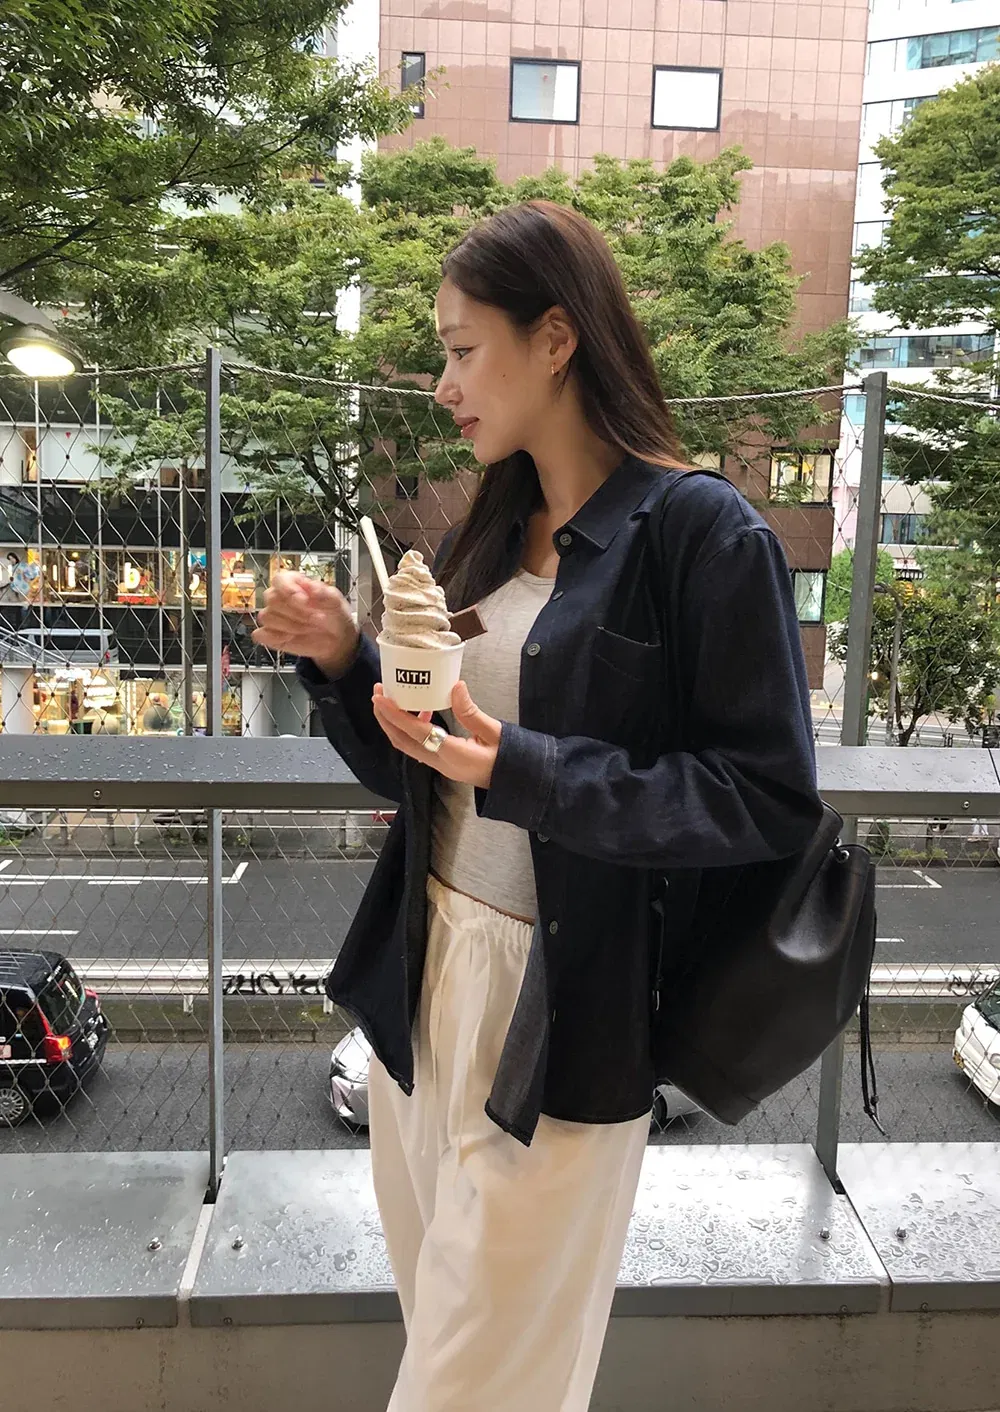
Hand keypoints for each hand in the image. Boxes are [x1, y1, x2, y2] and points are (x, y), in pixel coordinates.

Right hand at [252, 571, 358, 675]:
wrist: (337, 639)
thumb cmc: (333, 614)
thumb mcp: (336, 601)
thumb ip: (325, 593)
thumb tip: (312, 587)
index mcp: (293, 583)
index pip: (279, 579)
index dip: (289, 590)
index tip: (305, 601)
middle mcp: (279, 597)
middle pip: (272, 599)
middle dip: (296, 611)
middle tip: (316, 618)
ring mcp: (273, 616)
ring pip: (267, 617)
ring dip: (290, 625)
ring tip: (309, 628)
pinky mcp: (270, 635)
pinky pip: (260, 635)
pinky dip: (274, 637)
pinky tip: (290, 638)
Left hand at [372, 681, 500, 789]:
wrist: (516, 783)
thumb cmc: (509, 758)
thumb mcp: (494, 732)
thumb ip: (472, 711)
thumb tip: (456, 686)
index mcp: (453, 754)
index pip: (416, 733)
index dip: (395, 715)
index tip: (380, 698)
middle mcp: (441, 762)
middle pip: (402, 742)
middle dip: (385, 718)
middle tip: (377, 695)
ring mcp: (440, 765)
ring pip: (408, 745)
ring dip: (395, 724)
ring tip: (393, 701)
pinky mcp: (443, 763)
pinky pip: (419, 746)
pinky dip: (411, 730)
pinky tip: (419, 713)